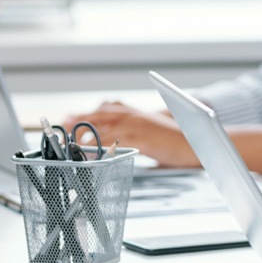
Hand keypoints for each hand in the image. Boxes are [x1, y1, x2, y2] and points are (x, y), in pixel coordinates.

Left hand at [63, 102, 198, 167]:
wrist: (198, 143)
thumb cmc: (177, 141)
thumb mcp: (154, 132)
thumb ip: (136, 133)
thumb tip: (120, 140)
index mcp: (137, 114)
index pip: (107, 110)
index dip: (88, 114)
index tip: (70, 118)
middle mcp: (136, 116)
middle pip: (101, 115)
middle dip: (81, 120)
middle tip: (63, 125)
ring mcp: (138, 125)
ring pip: (105, 127)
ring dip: (86, 133)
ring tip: (70, 142)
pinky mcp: (142, 138)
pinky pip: (116, 141)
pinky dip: (101, 146)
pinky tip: (90, 152)